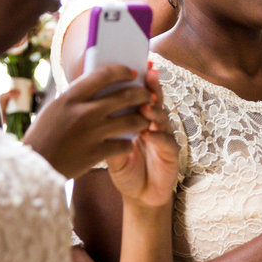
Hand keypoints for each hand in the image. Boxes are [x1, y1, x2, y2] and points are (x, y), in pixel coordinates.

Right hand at [23, 65, 151, 179]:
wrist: (34, 168)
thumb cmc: (43, 136)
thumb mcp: (55, 109)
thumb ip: (76, 97)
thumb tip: (98, 83)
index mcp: (70, 97)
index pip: (104, 74)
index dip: (122, 71)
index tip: (133, 72)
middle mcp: (83, 112)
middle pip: (124, 96)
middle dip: (142, 94)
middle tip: (148, 95)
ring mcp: (91, 134)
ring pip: (131, 121)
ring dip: (142, 119)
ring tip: (145, 120)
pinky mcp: (96, 154)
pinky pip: (124, 145)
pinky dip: (129, 143)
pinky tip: (129, 143)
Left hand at [105, 68, 179, 209]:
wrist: (140, 195)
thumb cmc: (125, 168)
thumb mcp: (109, 149)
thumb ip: (104, 130)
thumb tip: (89, 108)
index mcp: (138, 118)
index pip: (139, 94)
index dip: (139, 80)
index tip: (134, 66)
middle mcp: (154, 123)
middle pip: (155, 99)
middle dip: (151, 87)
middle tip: (146, 76)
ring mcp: (165, 136)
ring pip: (162, 118)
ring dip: (154, 110)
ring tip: (146, 106)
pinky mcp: (172, 153)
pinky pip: (167, 142)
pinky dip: (159, 136)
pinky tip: (151, 133)